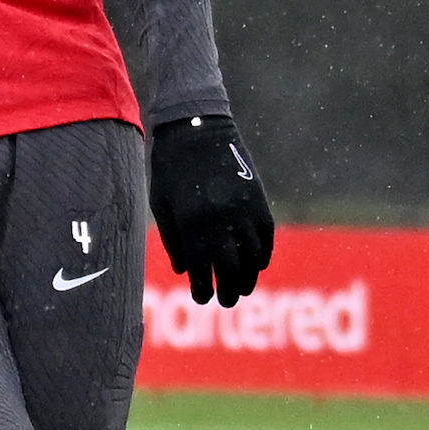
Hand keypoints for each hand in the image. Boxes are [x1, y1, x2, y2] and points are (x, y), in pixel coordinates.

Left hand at [150, 113, 274, 306]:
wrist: (196, 128)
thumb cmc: (171, 168)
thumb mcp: (162, 204)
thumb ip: (173, 240)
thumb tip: (184, 271)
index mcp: (192, 223)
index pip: (201, 269)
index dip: (203, 289)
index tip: (202, 298)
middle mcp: (220, 220)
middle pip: (230, 268)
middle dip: (228, 289)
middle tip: (226, 301)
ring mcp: (243, 209)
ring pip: (252, 256)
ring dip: (248, 276)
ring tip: (243, 289)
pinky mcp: (258, 199)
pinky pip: (265, 236)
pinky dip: (263, 254)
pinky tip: (257, 265)